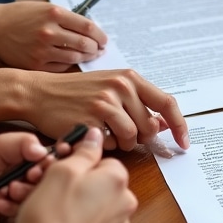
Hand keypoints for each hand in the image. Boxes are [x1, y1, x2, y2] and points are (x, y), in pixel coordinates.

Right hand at [0, 1, 107, 71]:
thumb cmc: (21, 16)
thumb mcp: (45, 9)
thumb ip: (67, 19)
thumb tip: (91, 31)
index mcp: (54, 13)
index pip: (88, 27)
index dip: (100, 35)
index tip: (104, 39)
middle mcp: (49, 31)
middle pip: (85, 44)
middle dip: (96, 48)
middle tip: (99, 49)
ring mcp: (42, 50)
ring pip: (75, 57)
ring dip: (86, 58)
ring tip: (89, 55)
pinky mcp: (35, 64)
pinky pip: (62, 67)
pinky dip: (70, 64)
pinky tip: (71, 60)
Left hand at [0, 132, 52, 222]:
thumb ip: (18, 144)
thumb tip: (43, 151)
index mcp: (18, 157)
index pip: (46, 162)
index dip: (46, 169)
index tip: (37, 172)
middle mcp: (17, 175)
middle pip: (42, 184)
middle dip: (30, 187)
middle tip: (14, 188)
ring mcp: (11, 196)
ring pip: (30, 202)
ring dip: (16, 201)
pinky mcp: (2, 214)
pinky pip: (14, 217)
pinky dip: (0, 212)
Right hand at [11, 128, 137, 222]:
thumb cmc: (49, 218)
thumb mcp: (62, 171)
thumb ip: (84, 151)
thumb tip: (96, 135)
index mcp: (118, 180)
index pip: (102, 159)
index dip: (77, 163)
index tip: (59, 169)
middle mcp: (124, 203)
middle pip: (99, 182)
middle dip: (75, 183)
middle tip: (49, 188)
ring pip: (94, 203)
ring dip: (74, 202)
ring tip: (50, 207)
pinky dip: (76, 221)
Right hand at [23, 68, 189, 150]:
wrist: (39, 93)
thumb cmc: (75, 92)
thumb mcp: (110, 87)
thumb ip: (138, 102)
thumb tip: (163, 124)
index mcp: (130, 77)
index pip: (167, 103)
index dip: (179, 125)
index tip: (184, 142)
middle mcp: (121, 87)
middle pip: (150, 126)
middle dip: (141, 137)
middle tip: (122, 134)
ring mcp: (106, 103)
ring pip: (132, 137)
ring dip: (123, 143)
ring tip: (106, 134)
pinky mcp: (91, 119)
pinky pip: (111, 144)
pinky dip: (104, 145)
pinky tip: (92, 134)